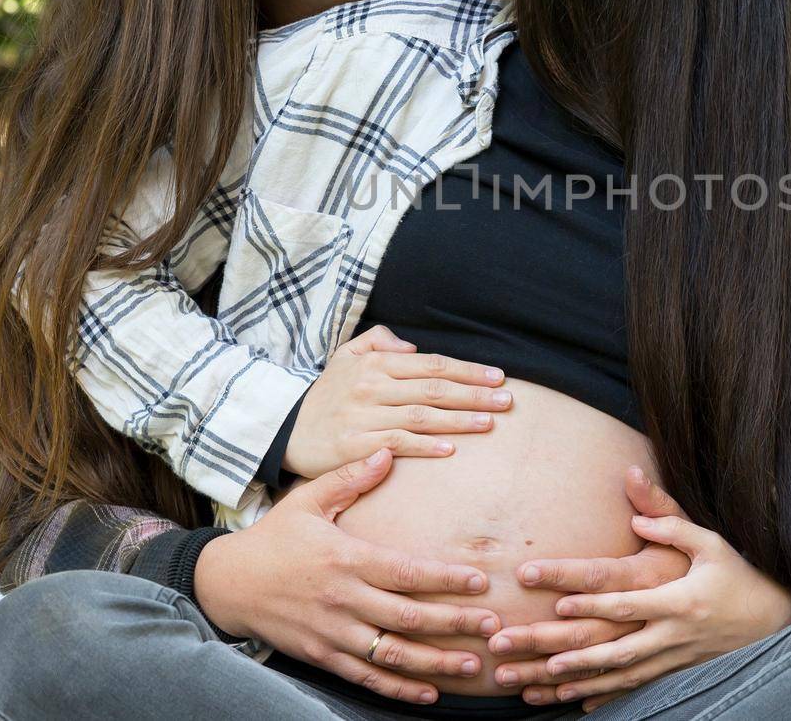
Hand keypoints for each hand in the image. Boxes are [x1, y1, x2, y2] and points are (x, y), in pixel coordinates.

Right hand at [193, 448, 504, 704]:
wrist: (226, 584)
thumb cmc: (273, 538)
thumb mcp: (307, 501)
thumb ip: (349, 478)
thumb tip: (387, 453)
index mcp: (345, 558)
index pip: (405, 571)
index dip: (445, 579)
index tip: (480, 581)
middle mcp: (343, 599)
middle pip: (408, 616)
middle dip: (454, 623)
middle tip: (493, 626)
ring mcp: (333, 633)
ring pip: (392, 654)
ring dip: (435, 662)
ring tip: (472, 663)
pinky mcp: (322, 656)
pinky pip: (367, 678)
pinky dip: (399, 689)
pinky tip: (429, 694)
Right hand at [286, 324, 513, 478]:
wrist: (284, 429)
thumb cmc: (325, 395)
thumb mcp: (345, 356)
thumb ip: (377, 342)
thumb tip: (410, 347)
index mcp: (375, 364)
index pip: (431, 364)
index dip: (467, 370)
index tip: (497, 376)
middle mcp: (372, 386)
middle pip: (434, 388)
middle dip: (474, 393)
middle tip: (506, 400)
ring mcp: (364, 416)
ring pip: (421, 415)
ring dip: (459, 420)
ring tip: (489, 422)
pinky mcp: (355, 445)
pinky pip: (397, 443)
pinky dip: (425, 446)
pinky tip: (451, 449)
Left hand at [521, 467, 790, 710]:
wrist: (772, 620)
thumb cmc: (738, 575)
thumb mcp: (712, 543)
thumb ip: (672, 523)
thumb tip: (635, 505)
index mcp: (679, 599)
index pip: (628, 601)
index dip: (594, 603)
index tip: (560, 602)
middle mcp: (672, 635)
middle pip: (613, 647)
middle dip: (566, 650)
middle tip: (525, 646)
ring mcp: (673, 659)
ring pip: (618, 675)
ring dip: (578, 679)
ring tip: (540, 682)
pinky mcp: (674, 672)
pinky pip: (634, 688)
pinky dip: (605, 696)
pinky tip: (576, 700)